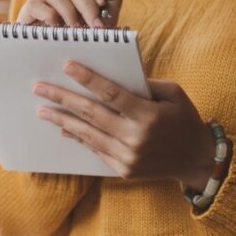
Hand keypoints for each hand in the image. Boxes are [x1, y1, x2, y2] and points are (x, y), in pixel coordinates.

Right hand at [17, 0, 124, 28]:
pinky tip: (59, 31)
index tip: (102, 5)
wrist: (75, 65)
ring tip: (76, 30)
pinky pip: (34, 5)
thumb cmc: (90, 38)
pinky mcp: (27, 17)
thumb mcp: (108, 17)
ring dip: (67, 10)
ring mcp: (40, 2)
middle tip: (96, 27)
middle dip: (86, 5)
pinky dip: (48, 16)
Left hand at [33, 61, 215, 189]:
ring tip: (42, 110)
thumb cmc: (184, 120)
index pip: (111, 93)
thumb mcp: (173, 94)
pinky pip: (95, 150)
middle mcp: (135, 138)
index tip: (66, 65)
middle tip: (39, 88)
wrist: (196, 160)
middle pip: (91, 114)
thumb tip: (111, 79)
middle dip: (62, 99)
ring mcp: (127, 157)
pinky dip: (78, 138)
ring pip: (87, 134)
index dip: (87, 79)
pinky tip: (63, 128)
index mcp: (149, 115)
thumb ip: (145, 85)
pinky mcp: (122, 170)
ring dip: (61, 121)